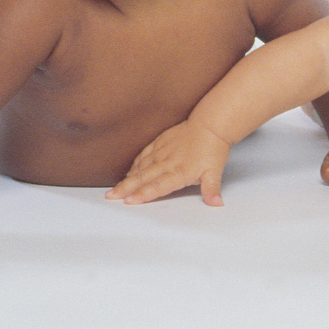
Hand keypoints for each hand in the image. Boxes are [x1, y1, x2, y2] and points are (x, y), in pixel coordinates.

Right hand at [106, 121, 230, 205]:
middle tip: (111, 197)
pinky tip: (129, 172)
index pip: (158, 186)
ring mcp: (162, 151)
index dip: (143, 194)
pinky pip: (144, 154)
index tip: (129, 201)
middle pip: (144, 177)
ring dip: (128, 178)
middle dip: (126, 188)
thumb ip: (211, 189)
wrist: (210, 125)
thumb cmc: (213, 150)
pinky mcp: (160, 142)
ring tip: (115, 189)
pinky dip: (135, 164)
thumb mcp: (215, 172)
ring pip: (141, 166)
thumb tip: (217, 204)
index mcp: (180, 172)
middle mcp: (168, 163)